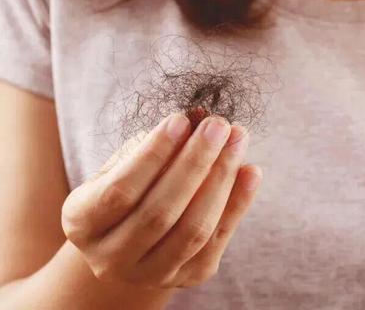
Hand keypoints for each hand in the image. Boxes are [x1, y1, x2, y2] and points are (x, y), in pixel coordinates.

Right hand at [61, 113, 261, 288]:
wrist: (131, 241)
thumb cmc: (129, 187)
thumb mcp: (126, 164)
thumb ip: (156, 144)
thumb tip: (197, 119)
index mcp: (82, 222)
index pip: (120, 190)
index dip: (153, 155)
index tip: (180, 120)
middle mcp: (110, 257)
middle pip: (160, 212)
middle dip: (194, 163)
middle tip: (218, 125)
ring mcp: (151, 273)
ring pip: (193, 230)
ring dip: (221, 180)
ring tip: (237, 140)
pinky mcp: (188, 277)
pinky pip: (218, 239)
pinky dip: (238, 203)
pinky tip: (251, 171)